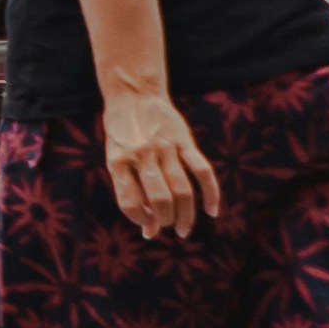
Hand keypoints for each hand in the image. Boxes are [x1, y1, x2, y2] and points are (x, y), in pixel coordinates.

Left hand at [101, 88, 221, 238]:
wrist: (132, 94)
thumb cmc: (123, 136)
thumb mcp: (117, 160)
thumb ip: (131, 191)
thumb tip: (150, 232)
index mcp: (118, 161)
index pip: (129, 203)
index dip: (140, 220)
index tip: (148, 225)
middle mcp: (141, 155)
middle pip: (160, 200)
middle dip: (166, 220)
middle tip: (170, 226)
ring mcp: (164, 147)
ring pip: (183, 190)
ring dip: (186, 216)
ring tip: (183, 230)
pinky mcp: (184, 140)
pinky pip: (203, 171)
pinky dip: (211, 193)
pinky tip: (212, 211)